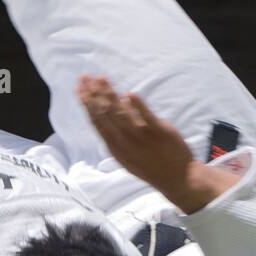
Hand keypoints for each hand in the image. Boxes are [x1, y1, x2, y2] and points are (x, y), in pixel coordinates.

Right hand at [76, 74, 196, 194]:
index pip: (97, 122)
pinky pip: (147, 117)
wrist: (176, 179)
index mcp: (116, 148)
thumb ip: (114, 138)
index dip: (86, 104)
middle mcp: (126, 142)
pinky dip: (138, 105)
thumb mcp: (126, 157)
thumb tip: (103, 115)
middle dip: (93, 94)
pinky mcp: (160, 133)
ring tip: (101, 78)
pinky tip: (129, 93)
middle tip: (85, 77)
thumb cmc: (149, 165)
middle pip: (105, 114)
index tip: (79, 88)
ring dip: (110, 94)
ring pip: (122, 113)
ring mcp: (142, 137)